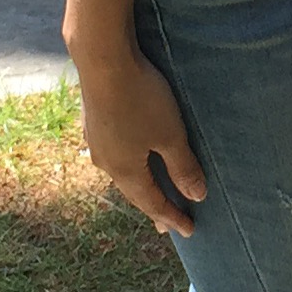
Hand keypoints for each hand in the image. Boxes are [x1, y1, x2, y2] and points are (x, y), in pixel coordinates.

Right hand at [75, 48, 207, 235]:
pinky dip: (130, 166)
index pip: (153, 202)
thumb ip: (183, 167)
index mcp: (125, 170)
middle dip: (154, 207)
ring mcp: (97, 142)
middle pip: (135, 192)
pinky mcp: (95, 123)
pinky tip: (130, 159)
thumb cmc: (141, 99)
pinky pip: (116, 155)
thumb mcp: (170, 135)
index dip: (172, 216)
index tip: (189, 231)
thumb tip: (197, 196)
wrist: (103, 60)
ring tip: (149, 193)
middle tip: (166, 225)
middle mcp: (106, 162)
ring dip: (140, 186)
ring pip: (123, 173)